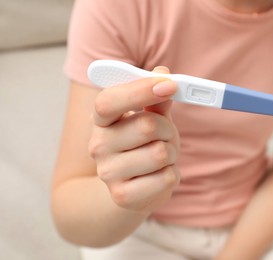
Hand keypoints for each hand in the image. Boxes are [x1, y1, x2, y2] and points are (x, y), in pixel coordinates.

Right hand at [89, 66, 179, 213]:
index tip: (170, 85)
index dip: (141, 89)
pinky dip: (172, 175)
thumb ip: (156, 99)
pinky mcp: (123, 196)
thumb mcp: (151, 118)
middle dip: (168, 130)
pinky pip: (166, 178)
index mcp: (101, 120)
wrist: (132, 188)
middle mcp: (98, 145)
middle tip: (164, 136)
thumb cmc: (143, 146)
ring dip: (172, 154)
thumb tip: (162, 73)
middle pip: (147, 126)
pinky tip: (158, 176)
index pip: (109, 100)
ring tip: (161, 158)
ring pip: (161, 153)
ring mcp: (107, 173)